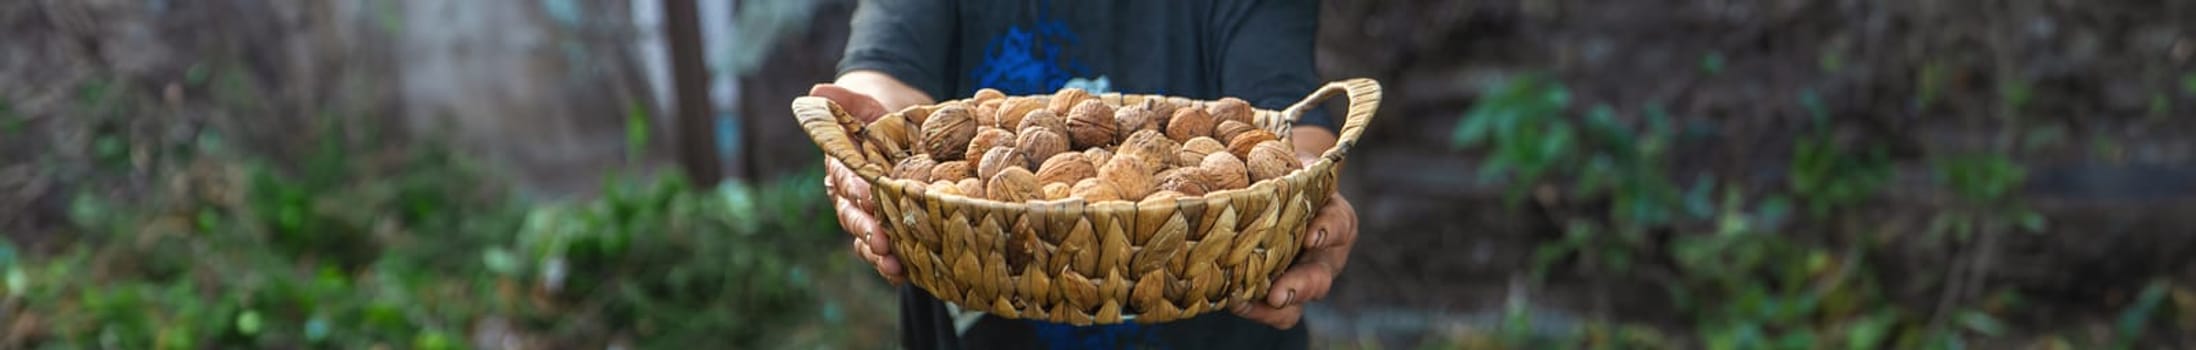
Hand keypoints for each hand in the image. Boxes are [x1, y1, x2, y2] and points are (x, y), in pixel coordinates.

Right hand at [813, 83, 903, 284]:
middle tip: (881, 241)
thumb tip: (817, 93)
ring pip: (864, 238)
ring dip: (876, 254)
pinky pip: (883, 250)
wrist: (899, 133)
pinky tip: (905, 274)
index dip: (855, 187)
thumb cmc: (879, 116)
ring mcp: (865, 213)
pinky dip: (891, 265)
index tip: (868, 194)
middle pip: (851, 215)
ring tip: (893, 265)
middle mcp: (848, 194)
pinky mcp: (885, 227)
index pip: (845, 178)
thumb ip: (845, 100)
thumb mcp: (865, 102)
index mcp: (841, 164)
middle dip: (865, 229)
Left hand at [1232, 164, 1357, 328]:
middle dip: (1301, 285)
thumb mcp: (1289, 162)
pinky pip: (1282, 311)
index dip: (1327, 230)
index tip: (1311, 236)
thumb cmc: (1285, 172)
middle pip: (1322, 273)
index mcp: (1333, 215)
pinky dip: (1261, 311)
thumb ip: (1282, 161)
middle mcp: (1325, 251)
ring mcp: (1307, 273)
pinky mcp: (1286, 290)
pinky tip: (1238, 304)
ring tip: (1258, 305)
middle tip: (1279, 293)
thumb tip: (1248, 135)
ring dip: (1281, 305)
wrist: (1279, 188)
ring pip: (1303, 297)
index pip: (1338, 223)